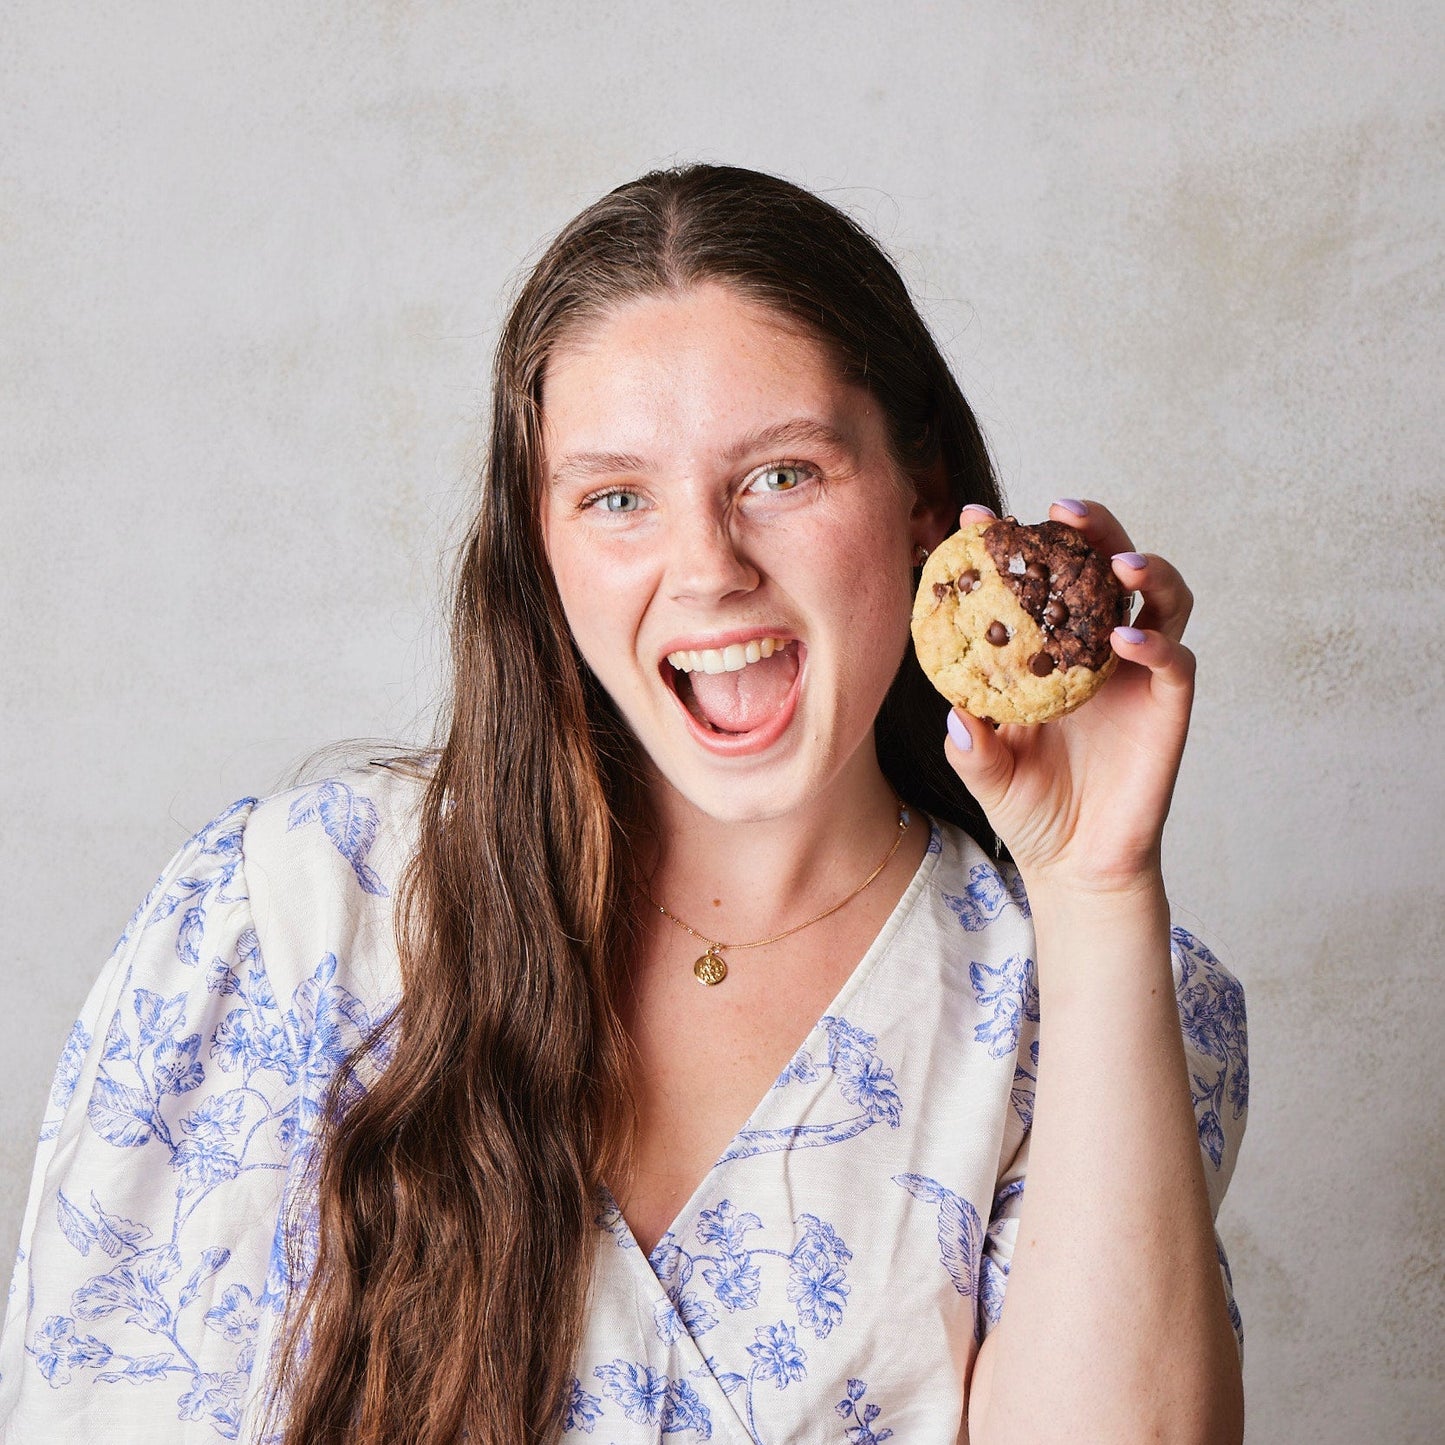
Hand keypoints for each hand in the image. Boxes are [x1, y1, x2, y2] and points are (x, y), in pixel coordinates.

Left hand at [943, 498, 1195, 895]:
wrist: (1072, 865)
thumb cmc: (1028, 808)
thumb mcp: (983, 770)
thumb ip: (969, 742)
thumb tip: (954, 712)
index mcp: (1053, 651)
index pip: (1040, 582)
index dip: (1014, 546)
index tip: (975, 518)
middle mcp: (1100, 652)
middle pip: (1109, 568)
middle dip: (1094, 529)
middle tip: (1062, 511)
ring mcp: (1138, 676)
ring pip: (1162, 598)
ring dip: (1145, 568)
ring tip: (1116, 561)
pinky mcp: (1168, 709)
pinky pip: (1175, 663)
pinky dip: (1157, 642)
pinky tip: (1127, 638)